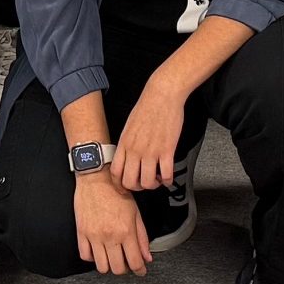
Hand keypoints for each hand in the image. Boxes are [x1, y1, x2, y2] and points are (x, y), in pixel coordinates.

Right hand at [74, 171, 152, 276]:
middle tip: (126, 262)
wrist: (96, 177)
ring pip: (101, 266)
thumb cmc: (116, 191)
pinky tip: (98, 251)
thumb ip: (142, 237)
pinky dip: (92, 257)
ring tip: (112, 257)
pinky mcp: (82, 232)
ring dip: (108, 265)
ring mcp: (94, 236)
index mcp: (126, 231)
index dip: (140, 270)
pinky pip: (85, 255)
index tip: (140, 271)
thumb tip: (147, 257)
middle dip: (125, 269)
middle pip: (118, 268)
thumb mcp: (135, 213)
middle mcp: (110, 236)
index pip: (135, 262)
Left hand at [114, 75, 188, 192]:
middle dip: (137, 188)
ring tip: (157, 179)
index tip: (124, 188)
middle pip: (129, 182)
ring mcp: (151, 151)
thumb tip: (126, 156)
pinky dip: (167, 180)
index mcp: (124, 143)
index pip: (115, 172)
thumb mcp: (129, 126)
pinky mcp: (167, 150)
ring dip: (153, 185)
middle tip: (143, 183)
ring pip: (147, 182)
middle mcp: (135, 150)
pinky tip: (168, 176)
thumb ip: (127, 143)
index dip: (119, 185)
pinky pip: (166, 175)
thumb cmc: (147, 107)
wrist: (162, 95)